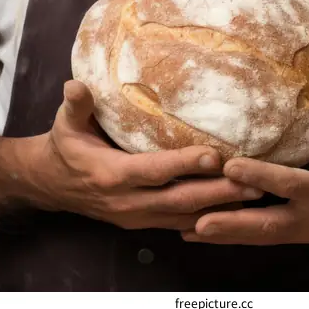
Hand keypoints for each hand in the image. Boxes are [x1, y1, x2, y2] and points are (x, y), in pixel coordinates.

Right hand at [25, 80, 262, 230]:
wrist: (52, 185)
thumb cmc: (65, 147)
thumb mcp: (65, 123)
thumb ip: (76, 105)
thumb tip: (75, 84)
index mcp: (113, 175)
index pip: (154, 171)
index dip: (184, 165)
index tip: (214, 155)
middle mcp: (129, 202)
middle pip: (180, 200)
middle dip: (218, 192)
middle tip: (254, 181)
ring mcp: (139, 216)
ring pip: (186, 216)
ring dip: (221, 207)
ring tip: (256, 194)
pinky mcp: (145, 222)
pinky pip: (181, 224)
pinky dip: (208, 219)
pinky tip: (235, 212)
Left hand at [181, 82, 308, 244]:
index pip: (289, 185)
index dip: (261, 177)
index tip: (231, 166)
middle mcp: (308, 218)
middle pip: (265, 225)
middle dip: (232, 222)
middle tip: (199, 220)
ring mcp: (297, 232)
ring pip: (256, 237)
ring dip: (223, 235)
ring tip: (185, 230)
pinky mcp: (289, 234)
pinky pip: (256, 238)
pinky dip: (229, 237)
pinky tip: (198, 233)